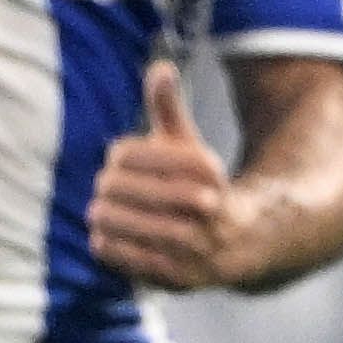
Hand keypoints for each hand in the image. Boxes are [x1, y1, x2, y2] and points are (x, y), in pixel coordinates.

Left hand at [84, 60, 241, 289]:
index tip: (122, 159)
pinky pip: (118, 254)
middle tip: (106, 189)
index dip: (122, 154)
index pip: (129, 153)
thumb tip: (161, 66)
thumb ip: (170, 108)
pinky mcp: (176, 276)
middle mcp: (206, 207)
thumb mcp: (188, 146)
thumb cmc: (198, 187)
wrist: (239, 243)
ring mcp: (192, 245)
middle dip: (109, 186)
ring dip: (103, 214)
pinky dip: (105, 243)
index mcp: (206, 170)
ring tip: (103, 211)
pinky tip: (107, 235)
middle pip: (117, 186)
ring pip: (115, 220)